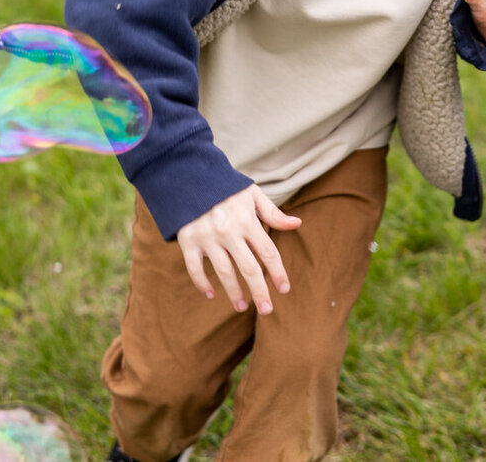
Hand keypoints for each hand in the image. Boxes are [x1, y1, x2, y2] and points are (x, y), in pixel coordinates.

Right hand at [175, 185, 301, 313]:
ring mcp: (207, 237)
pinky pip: (195, 268)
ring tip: (241, 306)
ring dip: (234, 292)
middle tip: (267, 311)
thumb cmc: (225, 187)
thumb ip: (273, 213)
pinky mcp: (188, 240)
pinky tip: (211, 295)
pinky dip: (202, 283)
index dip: (277, 272)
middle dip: (260, 292)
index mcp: (247, 220)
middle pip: (248, 268)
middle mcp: (228, 231)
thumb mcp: (252, 194)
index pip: (268, 252)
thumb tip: (297, 224)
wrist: (189, 174)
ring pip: (224, 272)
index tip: (284, 289)